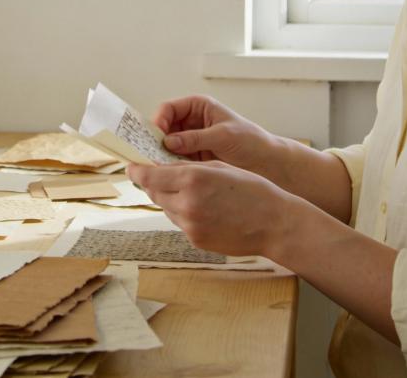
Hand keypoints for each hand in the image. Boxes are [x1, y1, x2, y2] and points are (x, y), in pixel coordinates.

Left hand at [127, 161, 296, 258]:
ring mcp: (190, 226)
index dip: (136, 170)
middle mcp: (186, 204)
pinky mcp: (195, 240)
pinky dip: (184, 213)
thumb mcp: (219, 168)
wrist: (274, 223)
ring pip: (166, 208)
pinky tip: (204, 208)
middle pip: (154, 192)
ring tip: (192, 192)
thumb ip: (187, 168)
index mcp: (192, 180)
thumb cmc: (252, 190)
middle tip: (158, 174)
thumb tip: (161, 168)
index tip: (132, 166)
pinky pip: (180, 223)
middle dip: (154, 183)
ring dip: (170, 198)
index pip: (148, 176)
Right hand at [154, 95, 285, 182]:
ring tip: (160, 167)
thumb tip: (169, 142)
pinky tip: (170, 174)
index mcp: (198, 107)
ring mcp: (191, 141)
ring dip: (162, 155)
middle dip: (157, 141)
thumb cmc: (251, 141)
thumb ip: (196, 138)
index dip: (159, 120)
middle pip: (163, 128)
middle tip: (151, 155)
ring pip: (166, 146)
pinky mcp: (193, 158)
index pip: (169, 109)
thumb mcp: (223, 136)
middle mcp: (191, 123)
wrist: (268, 163)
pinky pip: (175, 160)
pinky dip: (171, 166)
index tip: (157, 136)